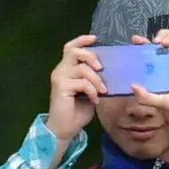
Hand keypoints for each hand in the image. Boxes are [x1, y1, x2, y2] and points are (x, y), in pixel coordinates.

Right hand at [45, 34, 104, 148]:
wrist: (64, 129)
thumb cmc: (77, 112)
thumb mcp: (89, 91)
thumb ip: (93, 79)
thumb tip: (108, 70)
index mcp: (66, 69)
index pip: (70, 47)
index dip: (82, 40)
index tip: (95, 39)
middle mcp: (60, 70)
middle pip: (74, 51)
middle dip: (91, 56)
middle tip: (101, 68)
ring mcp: (59, 78)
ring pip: (81, 68)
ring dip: (96, 79)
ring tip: (103, 91)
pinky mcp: (61, 87)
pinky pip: (82, 82)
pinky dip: (92, 91)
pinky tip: (95, 100)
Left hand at [142, 30, 168, 132]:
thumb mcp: (161, 101)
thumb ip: (146, 97)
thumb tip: (132, 87)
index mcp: (165, 68)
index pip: (153, 51)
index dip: (145, 44)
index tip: (136, 41)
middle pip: (166, 39)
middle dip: (160, 35)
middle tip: (154, 42)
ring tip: (165, 43)